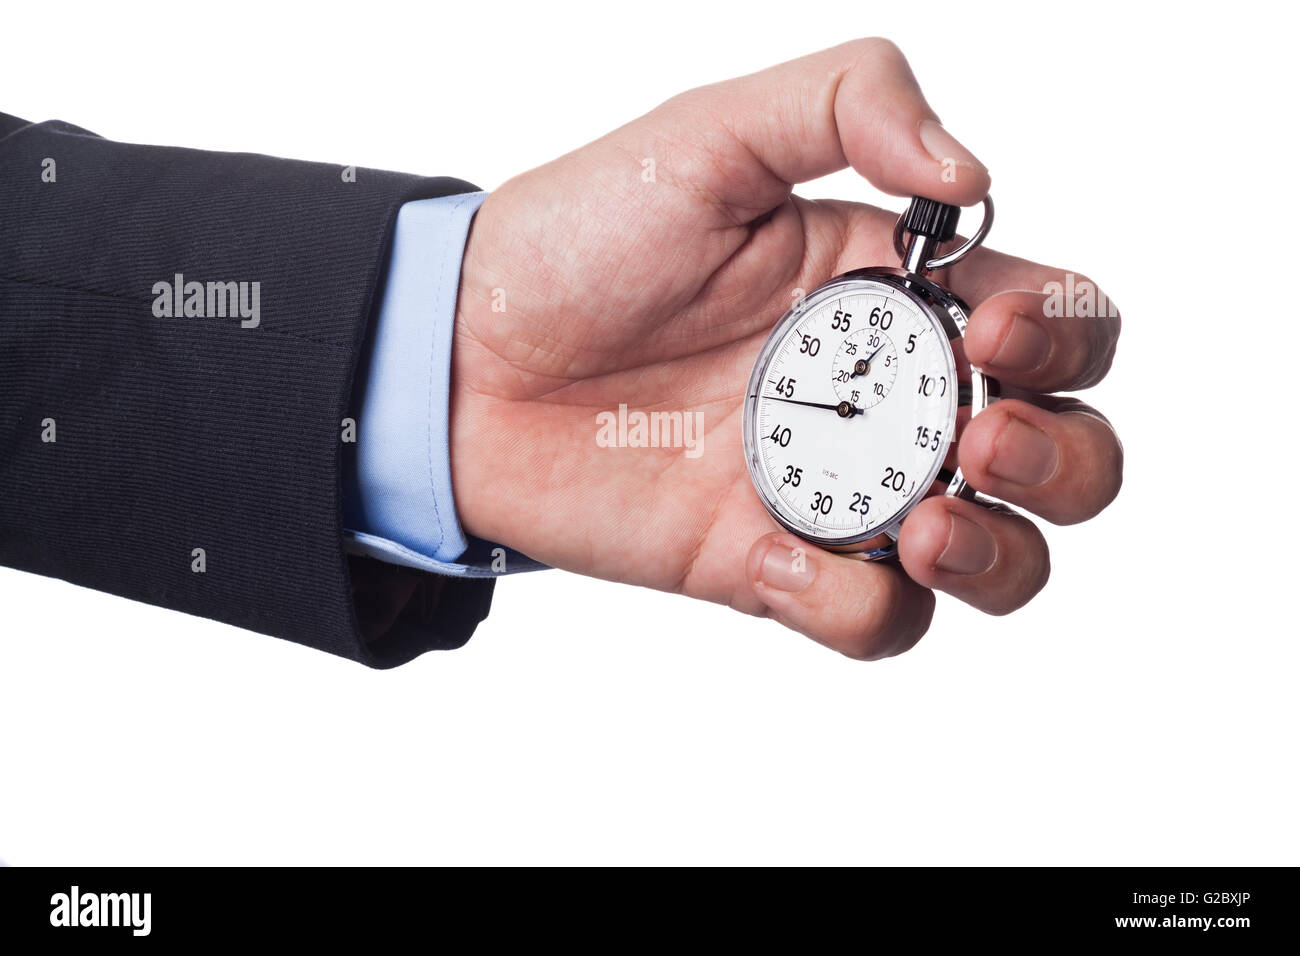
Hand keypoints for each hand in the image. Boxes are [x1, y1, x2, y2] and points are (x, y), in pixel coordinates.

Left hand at [449, 39, 1122, 659]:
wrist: (464, 360)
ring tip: (924, 524)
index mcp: (896, 293)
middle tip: (975, 439)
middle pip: (1063, 452)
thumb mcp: (710, 135)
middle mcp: (885, 397)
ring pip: (996, 557)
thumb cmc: (578, 241)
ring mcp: (835, 489)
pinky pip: (870, 618)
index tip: (989, 333)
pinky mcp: (771, 565)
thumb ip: (847, 103)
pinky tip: (779, 553)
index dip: (1064, 336)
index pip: (1057, 323)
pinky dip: (854, 603)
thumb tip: (974, 175)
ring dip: (998, 555)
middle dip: (1061, 458)